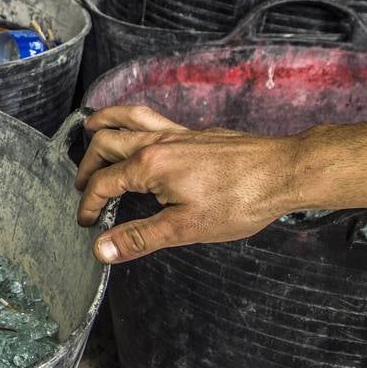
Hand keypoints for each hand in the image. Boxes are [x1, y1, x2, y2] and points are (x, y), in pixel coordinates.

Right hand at [75, 105, 301, 263]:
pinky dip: (134, 121)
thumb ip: (139, 237)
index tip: (86, 221)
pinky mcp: (196, 133)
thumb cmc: (240, 200)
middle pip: (107, 142)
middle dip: (88, 162)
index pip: (104, 183)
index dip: (89, 204)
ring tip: (91, 125)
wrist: (284, 171)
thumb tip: (101, 249)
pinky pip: (154, 118)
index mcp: (150, 165)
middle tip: (81, 183)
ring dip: (105, 121)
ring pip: (130, 118)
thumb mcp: (184, 228)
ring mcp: (178, 133)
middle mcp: (158, 142)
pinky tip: (143, 134)